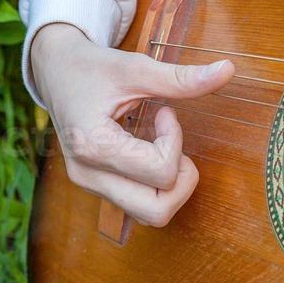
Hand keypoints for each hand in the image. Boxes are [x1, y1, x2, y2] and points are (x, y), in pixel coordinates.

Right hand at [31, 23, 234, 226]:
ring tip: (161, 147)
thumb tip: (228, 71)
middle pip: (157, 211)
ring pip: (150, 215)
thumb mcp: (135, 68)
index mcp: (92, 146)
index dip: (175, 141)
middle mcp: (87, 175)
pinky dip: (155, 185)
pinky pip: (139, 205)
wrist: (56, 71)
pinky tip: (148, 152)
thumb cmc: (92, 68)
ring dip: (170, 185)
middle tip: (173, 143)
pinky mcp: (95, 186)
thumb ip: (181, 78)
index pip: (160, 172)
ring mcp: (89, 185)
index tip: (166, 113)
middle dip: (180, 179)